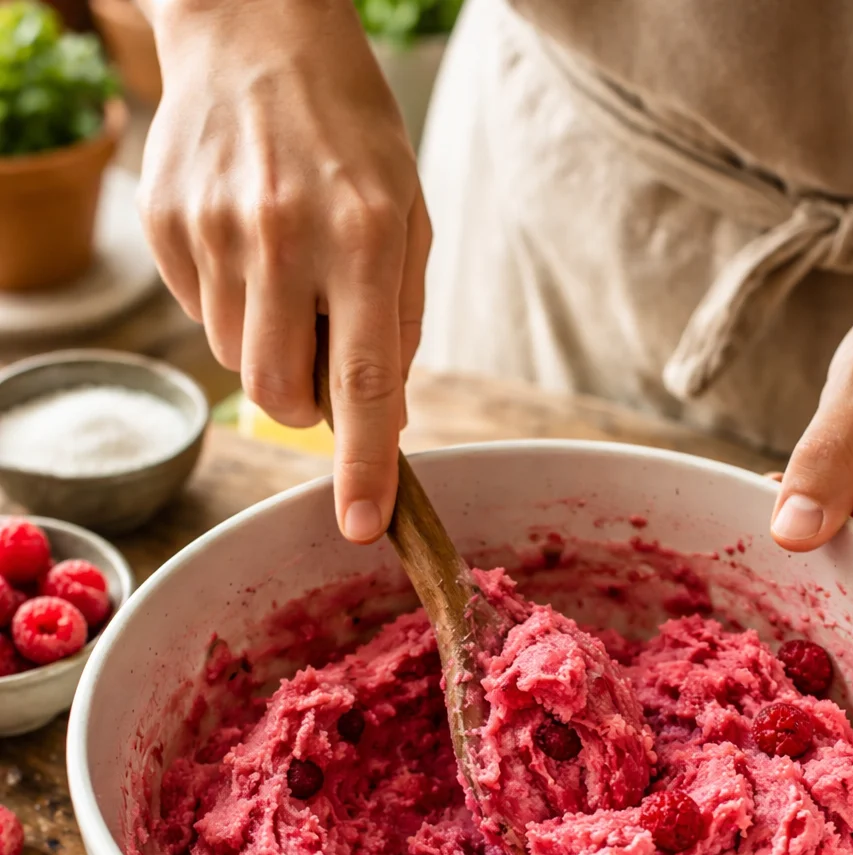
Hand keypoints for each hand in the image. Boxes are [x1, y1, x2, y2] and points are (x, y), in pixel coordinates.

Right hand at [140, 0, 430, 542]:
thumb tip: (381, 425)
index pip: (365, 379)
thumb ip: (398, 323)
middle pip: (282, 395)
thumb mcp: (406, 218)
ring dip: (269, 345)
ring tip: (286, 269)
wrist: (256, 30)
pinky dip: (230, 304)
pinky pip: (199, 316)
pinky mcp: (165, 224)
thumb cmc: (349, 137)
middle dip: (308, 402)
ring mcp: (213, 229)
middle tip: (324, 348)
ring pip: (238, 363)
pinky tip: (245, 243)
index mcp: (363, 235)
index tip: (361, 525)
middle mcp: (283, 235)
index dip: (362, 464)